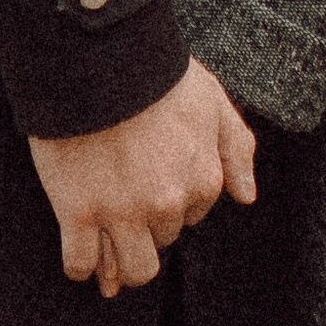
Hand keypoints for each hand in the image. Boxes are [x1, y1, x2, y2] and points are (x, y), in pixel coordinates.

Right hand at [31, 60, 257, 296]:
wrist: (97, 55)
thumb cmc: (155, 73)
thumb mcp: (211, 99)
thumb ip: (235, 147)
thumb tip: (246, 196)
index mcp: (202, 180)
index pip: (192, 218)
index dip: (172, 200)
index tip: (152, 177)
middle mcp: (167, 204)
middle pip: (162, 241)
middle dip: (148, 225)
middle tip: (126, 195)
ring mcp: (122, 212)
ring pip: (133, 269)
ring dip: (122, 262)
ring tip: (107, 240)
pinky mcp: (78, 213)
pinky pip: (80, 263)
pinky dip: (81, 265)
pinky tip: (81, 252)